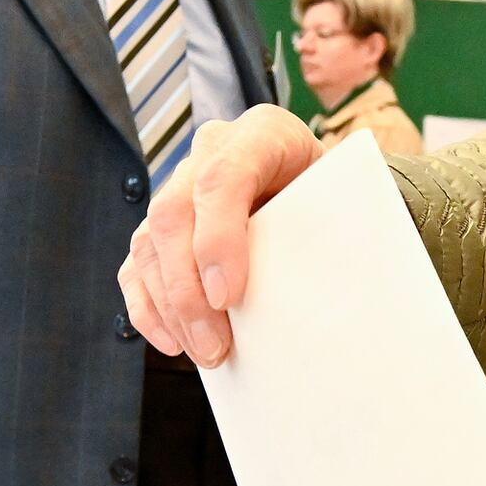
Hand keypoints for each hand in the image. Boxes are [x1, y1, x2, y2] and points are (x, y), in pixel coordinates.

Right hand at [119, 106, 326, 365]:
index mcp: (263, 132)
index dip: (217, 239)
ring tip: (206, 353)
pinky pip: (137, 264)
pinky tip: (173, 341)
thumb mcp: (348, 198)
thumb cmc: (340, 195)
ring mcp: (181, 184)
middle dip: (188, 289)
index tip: (228, 297)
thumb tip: (327, 296)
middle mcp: (211, 151)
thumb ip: (333, 226)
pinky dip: (148, 306)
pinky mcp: (163, 222)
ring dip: (171, 306)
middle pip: (173, 213)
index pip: (223, 178)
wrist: (326, 188)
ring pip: (149, 242)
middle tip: (215, 346)